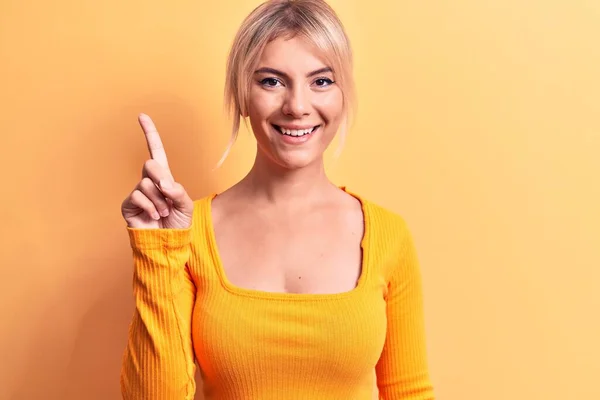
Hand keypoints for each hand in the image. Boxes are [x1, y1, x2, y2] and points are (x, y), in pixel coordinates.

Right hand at [121, 114, 193, 228]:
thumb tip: (162, 183)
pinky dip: (150, 206)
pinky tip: (154, 216)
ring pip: (146, 183)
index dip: (149, 133)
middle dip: (162, 178)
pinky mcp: (128, 204)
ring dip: (160, 200)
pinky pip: (138, 196)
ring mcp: (138, 192)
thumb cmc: (177, 223)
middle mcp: (149, 181)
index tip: (142, 116)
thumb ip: (177, 191)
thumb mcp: (185, 205)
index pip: (156, 151)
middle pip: (151, 164)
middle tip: (168, 194)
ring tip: (163, 212)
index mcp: (164, 177)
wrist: (168, 243)